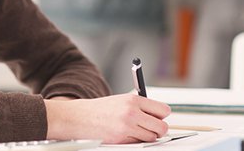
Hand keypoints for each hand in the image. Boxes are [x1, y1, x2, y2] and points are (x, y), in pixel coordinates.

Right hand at [45, 93, 170, 143]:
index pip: (163, 110)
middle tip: (152, 129)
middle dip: (159, 130)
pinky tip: (126, 135)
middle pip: (162, 127)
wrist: (80, 117)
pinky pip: (138, 143)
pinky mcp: (121, 139)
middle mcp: (132, 112)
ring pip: (152, 138)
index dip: (162, 116)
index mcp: (133, 99)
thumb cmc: (100, 109)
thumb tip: (159, 116)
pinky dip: (135, 141)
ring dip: (147, 137)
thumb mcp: (122, 101)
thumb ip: (140, 106)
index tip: (159, 118)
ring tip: (135, 131)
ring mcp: (127, 127)